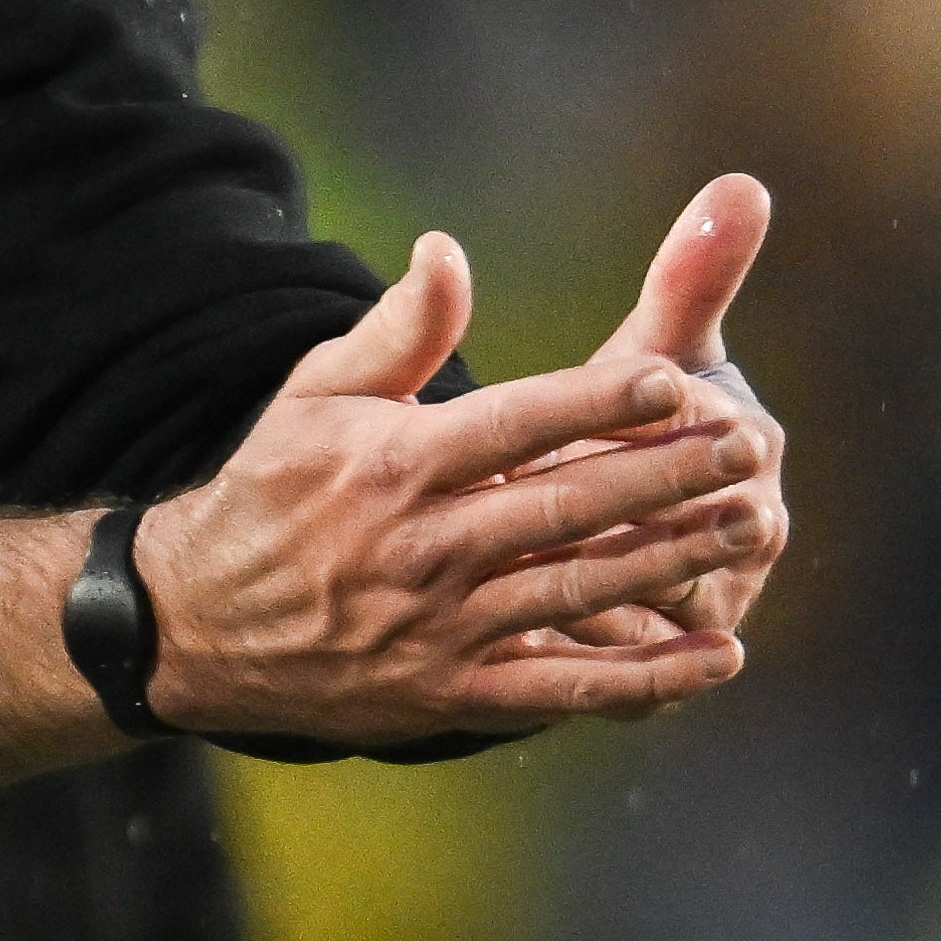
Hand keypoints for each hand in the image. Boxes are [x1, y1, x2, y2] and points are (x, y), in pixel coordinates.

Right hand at [142, 184, 786, 743]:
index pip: (516, 425)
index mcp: (396, 463)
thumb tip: (448, 248)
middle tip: (748, 447)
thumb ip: (398, 329)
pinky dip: (643, 680)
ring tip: (748, 528)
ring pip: (576, 593)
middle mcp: (423, 547)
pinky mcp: (453, 693)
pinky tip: (716, 660)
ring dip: (669, 562)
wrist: (192, 627)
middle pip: (564, 508)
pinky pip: (561, 691)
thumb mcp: (314, 395)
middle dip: (663, 476)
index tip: (674, 380)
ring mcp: (442, 627)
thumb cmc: (267, 492)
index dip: (598, 405)